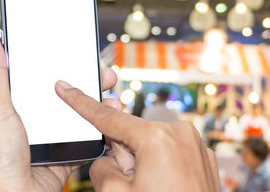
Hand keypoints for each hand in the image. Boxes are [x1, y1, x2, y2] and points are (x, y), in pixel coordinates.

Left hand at [0, 31, 117, 191]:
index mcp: (17, 105)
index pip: (44, 77)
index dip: (65, 64)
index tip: (81, 55)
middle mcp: (37, 118)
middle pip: (69, 94)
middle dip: (90, 83)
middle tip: (107, 76)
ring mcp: (53, 136)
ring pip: (82, 114)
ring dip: (100, 105)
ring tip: (113, 99)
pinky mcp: (66, 152)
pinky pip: (88, 136)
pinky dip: (102, 128)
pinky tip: (111, 121)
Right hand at [55, 82, 220, 191]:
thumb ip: (102, 168)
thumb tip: (110, 160)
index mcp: (158, 138)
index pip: (109, 117)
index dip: (82, 103)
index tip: (66, 87)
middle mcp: (180, 133)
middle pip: (133, 134)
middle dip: (126, 156)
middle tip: (135, 184)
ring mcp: (195, 144)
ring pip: (153, 144)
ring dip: (145, 163)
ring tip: (153, 188)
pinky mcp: (203, 157)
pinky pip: (172, 152)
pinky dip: (163, 166)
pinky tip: (167, 187)